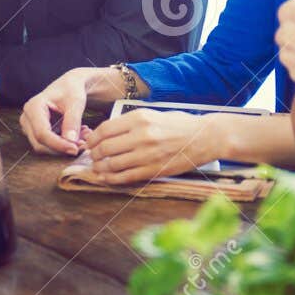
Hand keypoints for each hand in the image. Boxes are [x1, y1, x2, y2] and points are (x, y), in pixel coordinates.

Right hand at [20, 66, 129, 154]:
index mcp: (33, 107)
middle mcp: (27, 118)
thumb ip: (73, 120)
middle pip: (40, 144)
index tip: (75, 149)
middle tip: (83, 144)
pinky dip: (64, 144)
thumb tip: (70, 141)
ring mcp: (29, 126)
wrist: (69, 86)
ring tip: (83, 136)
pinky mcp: (35, 132)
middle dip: (62, 148)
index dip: (58, 144)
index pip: (42, 133)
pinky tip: (78, 136)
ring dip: (64, 147)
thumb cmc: (72, 89)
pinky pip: (48, 145)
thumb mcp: (76, 101)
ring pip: (44, 147)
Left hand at [84, 109, 218, 183]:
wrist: (205, 137)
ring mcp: (147, 154)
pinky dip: (112, 179)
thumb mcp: (154, 114)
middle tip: (92, 157)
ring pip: (112, 165)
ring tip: (98, 169)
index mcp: (140, 118)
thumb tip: (108, 133)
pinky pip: (126, 177)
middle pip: (105, 148)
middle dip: (94, 155)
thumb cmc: (180, 124)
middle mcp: (141, 135)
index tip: (90, 143)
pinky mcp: (154, 170)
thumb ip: (131, 123)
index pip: (105, 129)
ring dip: (101, 169)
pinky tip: (107, 178)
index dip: (93, 139)